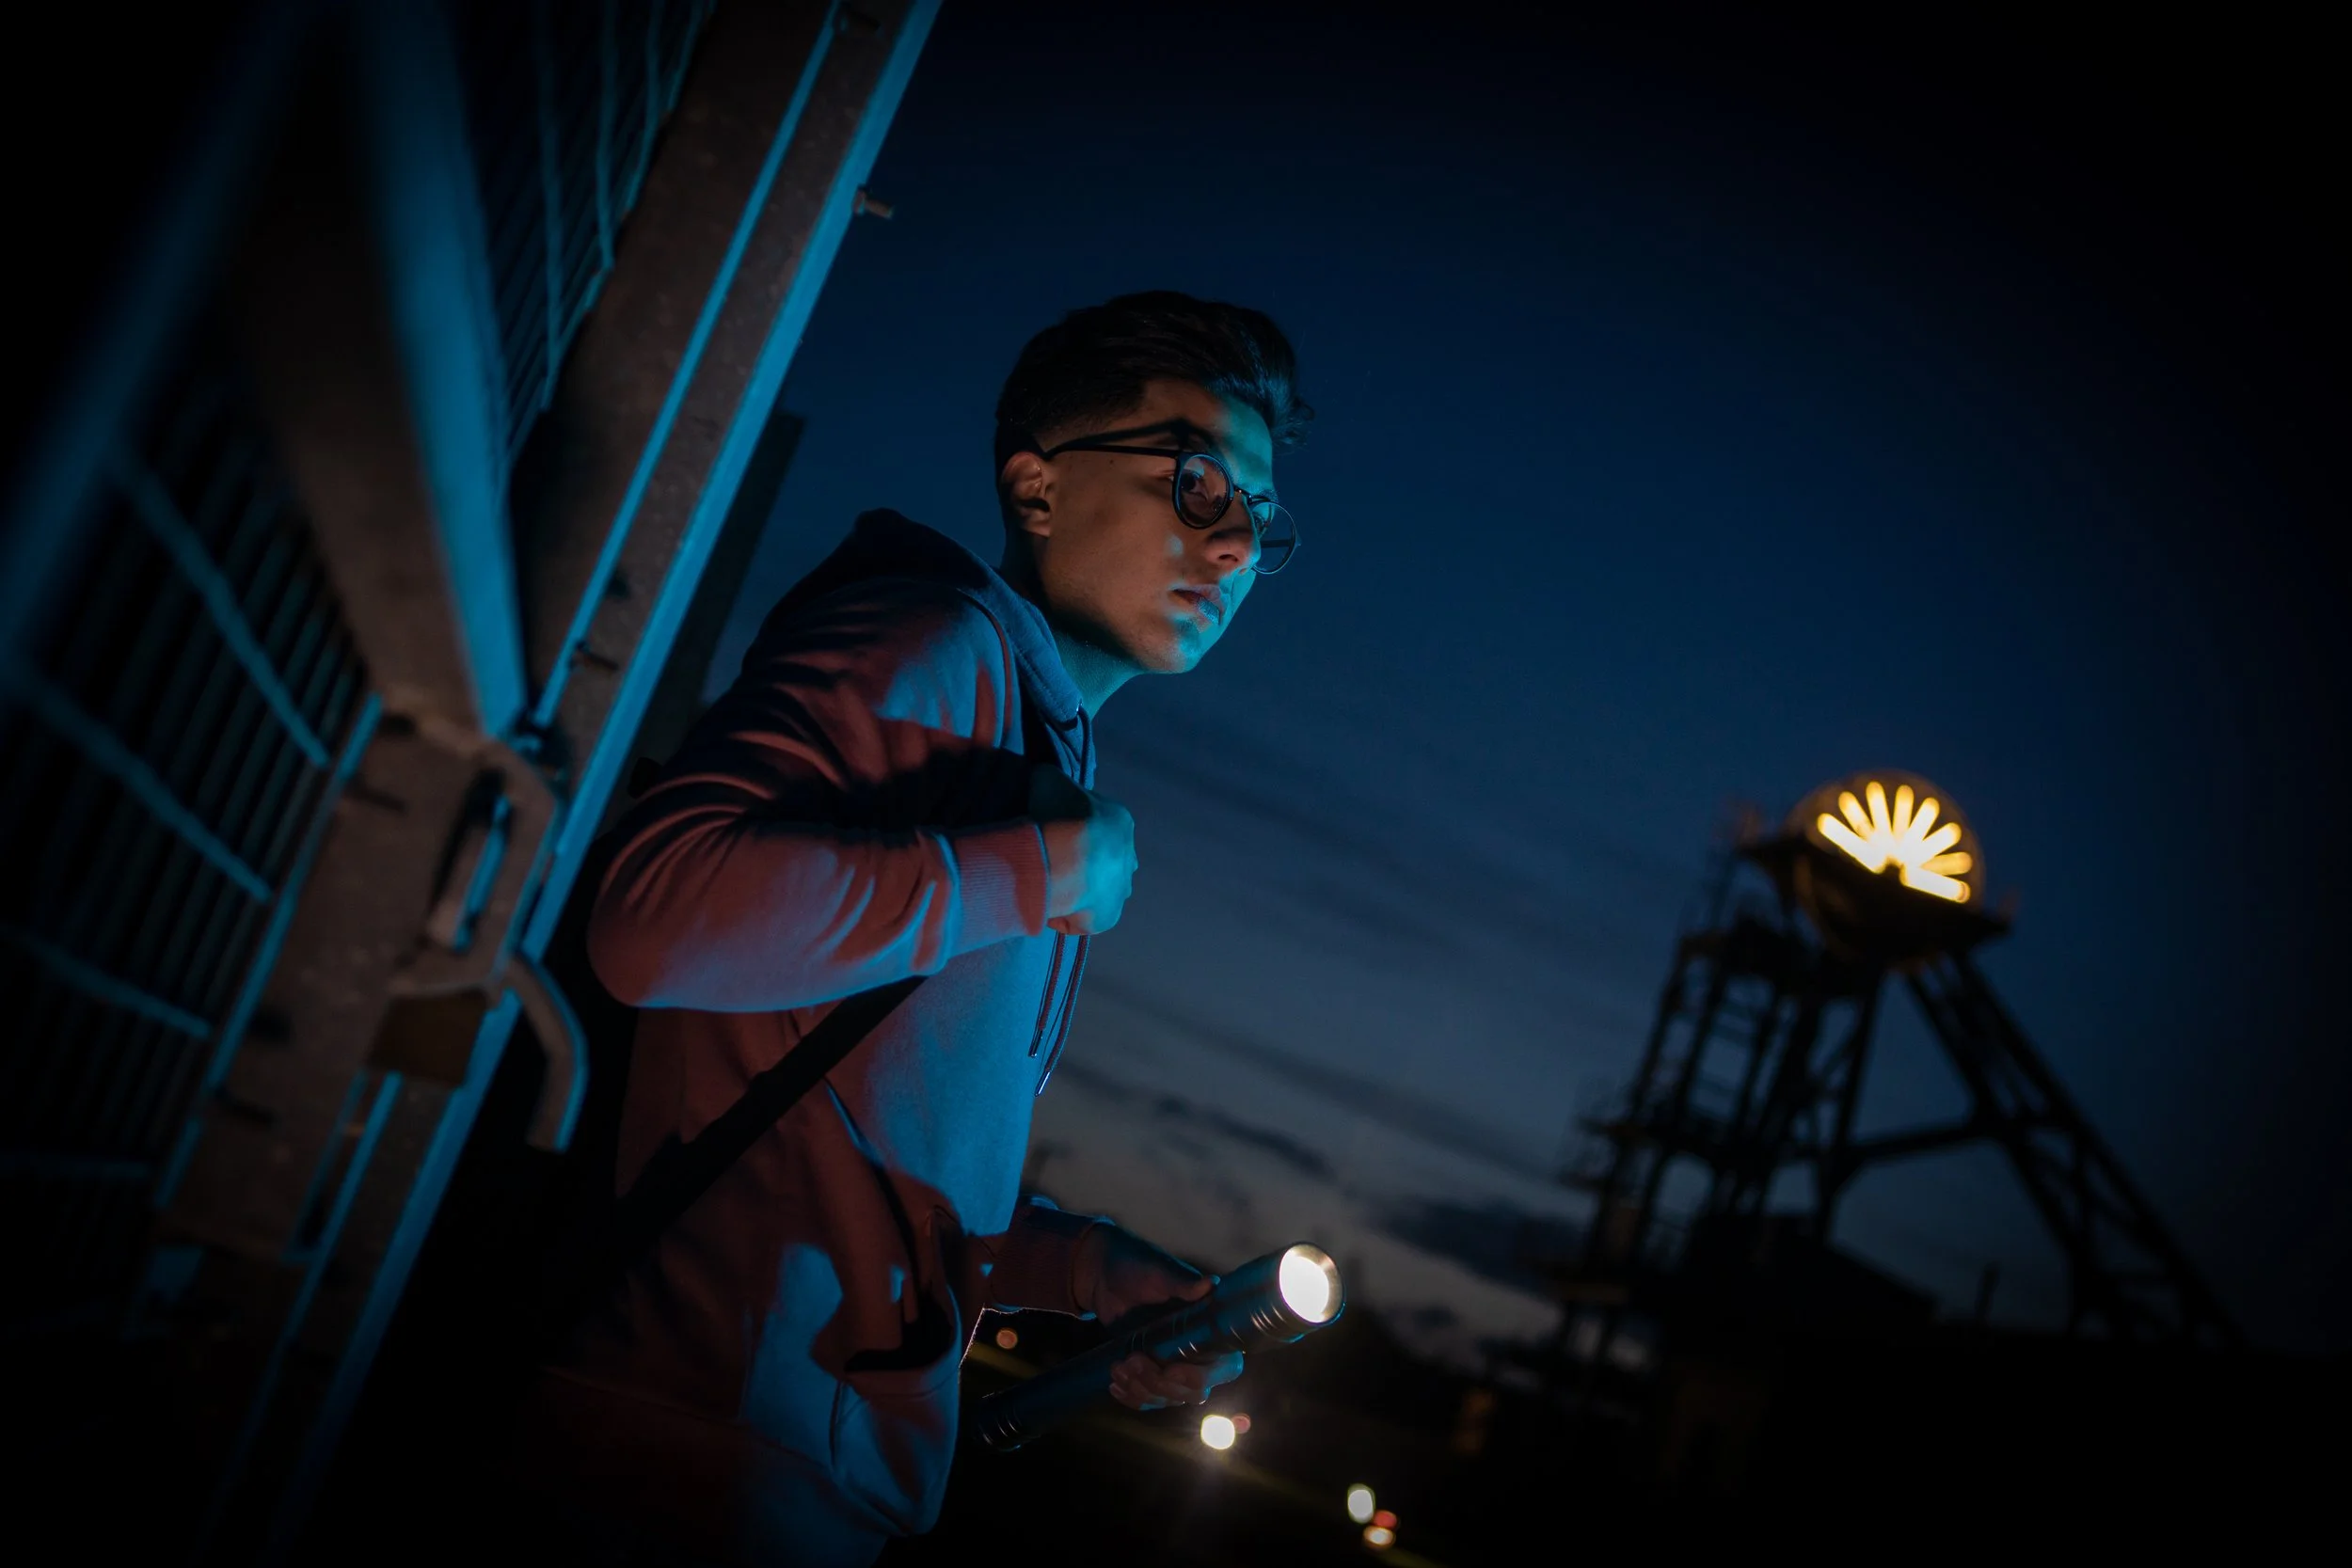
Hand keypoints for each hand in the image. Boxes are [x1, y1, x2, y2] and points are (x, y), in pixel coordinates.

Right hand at [1029, 767, 1136, 935]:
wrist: (1062, 854)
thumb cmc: (1057, 813)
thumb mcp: (1048, 779)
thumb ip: (1048, 780)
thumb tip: (1042, 782)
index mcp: (1120, 822)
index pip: (1099, 827)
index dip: (1074, 831)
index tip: (1053, 834)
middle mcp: (1128, 858)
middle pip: (1107, 862)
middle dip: (1085, 864)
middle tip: (1054, 863)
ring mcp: (1120, 891)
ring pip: (1100, 892)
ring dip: (1079, 891)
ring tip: (1050, 886)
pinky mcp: (1107, 918)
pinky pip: (1082, 920)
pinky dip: (1064, 916)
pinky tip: (1046, 905)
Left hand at [1073, 1226, 1244, 1411]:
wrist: (1103, 1274)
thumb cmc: (1138, 1267)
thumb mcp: (1159, 1273)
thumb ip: (1183, 1283)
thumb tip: (1210, 1283)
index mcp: (1209, 1328)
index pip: (1223, 1367)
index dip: (1200, 1376)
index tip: (1171, 1370)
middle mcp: (1196, 1353)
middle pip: (1192, 1392)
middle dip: (1160, 1384)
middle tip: (1132, 1360)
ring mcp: (1172, 1366)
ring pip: (1167, 1398)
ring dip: (1141, 1390)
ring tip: (1117, 1367)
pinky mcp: (1149, 1373)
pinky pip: (1147, 1400)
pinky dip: (1131, 1397)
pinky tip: (1114, 1384)